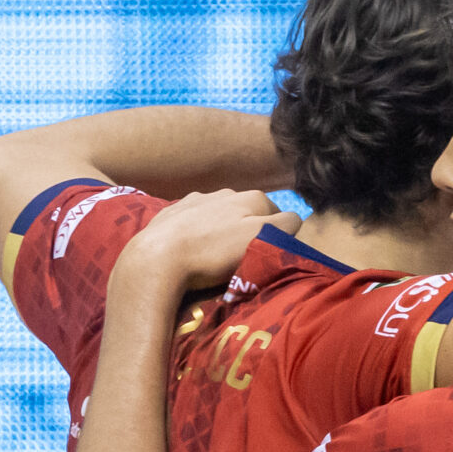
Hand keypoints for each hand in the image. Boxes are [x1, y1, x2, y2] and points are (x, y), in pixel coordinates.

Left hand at [122, 187, 298, 291]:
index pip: (280, 215)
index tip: (266, 256)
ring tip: (214, 255)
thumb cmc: (214, 252)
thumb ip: (284, 226)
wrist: (157, 258)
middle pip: (249, 213)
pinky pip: (194, 220)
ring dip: (223, 230)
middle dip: (250, 230)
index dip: (278, 236)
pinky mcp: (172, 212)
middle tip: (241, 259)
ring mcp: (196, 200)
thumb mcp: (261, 239)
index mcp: (250, 197)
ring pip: (221, 214)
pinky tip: (190, 248)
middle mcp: (224, 192)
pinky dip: (198, 232)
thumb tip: (295, 220)